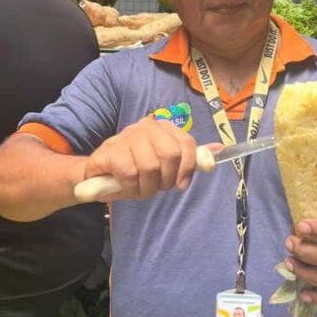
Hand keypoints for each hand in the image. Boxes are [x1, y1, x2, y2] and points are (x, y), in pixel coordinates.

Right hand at [83, 117, 197, 200]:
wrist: (97, 172)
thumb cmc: (133, 168)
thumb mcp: (163, 163)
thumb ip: (188, 157)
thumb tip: (219, 149)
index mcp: (162, 128)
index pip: (186, 143)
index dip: (188, 168)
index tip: (181, 185)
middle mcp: (146, 127)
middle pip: (171, 155)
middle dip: (166, 180)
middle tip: (155, 187)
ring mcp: (127, 136)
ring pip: (150, 167)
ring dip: (146, 187)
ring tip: (139, 189)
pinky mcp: (110, 151)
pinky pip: (130, 174)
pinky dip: (131, 187)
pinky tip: (126, 187)